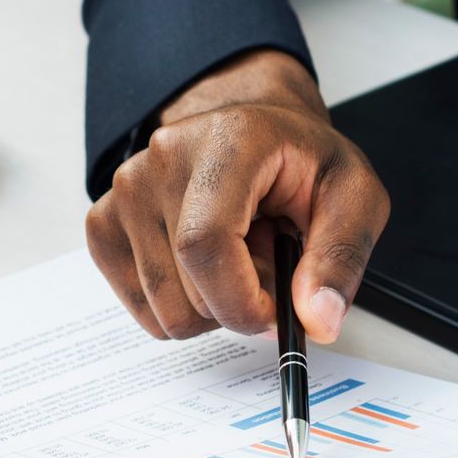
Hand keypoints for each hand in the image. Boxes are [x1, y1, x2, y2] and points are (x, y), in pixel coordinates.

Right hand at [86, 49, 389, 340]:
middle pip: (187, 294)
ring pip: (165, 313)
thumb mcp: (355, 197)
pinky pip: (142, 310)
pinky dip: (179, 306)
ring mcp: (124, 192)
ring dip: (210, 305)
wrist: (255, 136)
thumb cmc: (302, 163)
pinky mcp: (103, 223)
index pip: (205, 244)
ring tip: (236, 254)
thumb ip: (341, 258)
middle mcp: (162, 159)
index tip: (275, 311)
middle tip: (266, 259)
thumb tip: (316, 320)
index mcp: (227, 141)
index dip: (241, 301)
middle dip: (239, 304)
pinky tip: (203, 263)